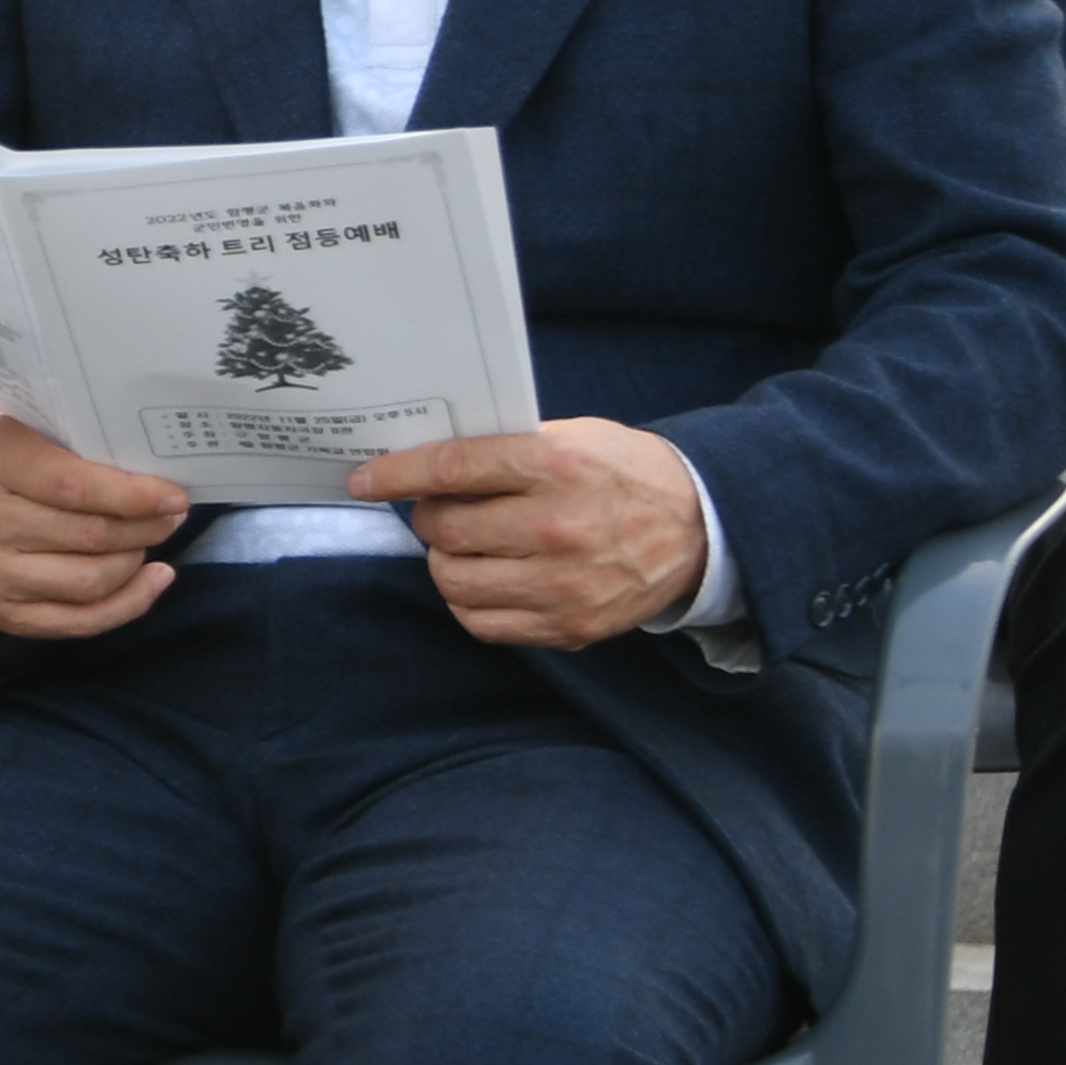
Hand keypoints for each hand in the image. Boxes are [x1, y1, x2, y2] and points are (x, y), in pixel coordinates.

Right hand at [0, 414, 191, 635]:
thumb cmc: (8, 465)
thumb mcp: (33, 433)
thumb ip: (84, 447)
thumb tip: (156, 479)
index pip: (77, 487)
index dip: (136, 496)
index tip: (175, 498)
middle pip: (91, 537)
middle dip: (145, 529)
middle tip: (169, 518)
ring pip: (91, 581)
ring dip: (135, 563)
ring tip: (145, 543)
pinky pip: (79, 621)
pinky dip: (128, 604)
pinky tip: (150, 581)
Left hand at [352, 419, 713, 647]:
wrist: (700, 527)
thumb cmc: (622, 474)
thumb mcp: (571, 438)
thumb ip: (501, 450)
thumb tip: (420, 463)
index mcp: (557, 467)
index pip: (451, 468)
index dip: (396, 473)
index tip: (365, 479)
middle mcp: (557, 527)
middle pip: (443, 528)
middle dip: (431, 516)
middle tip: (447, 510)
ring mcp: (564, 584)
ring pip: (452, 578)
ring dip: (447, 559)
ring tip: (470, 544)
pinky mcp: (569, 626)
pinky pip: (480, 622)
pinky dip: (470, 599)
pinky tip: (490, 577)